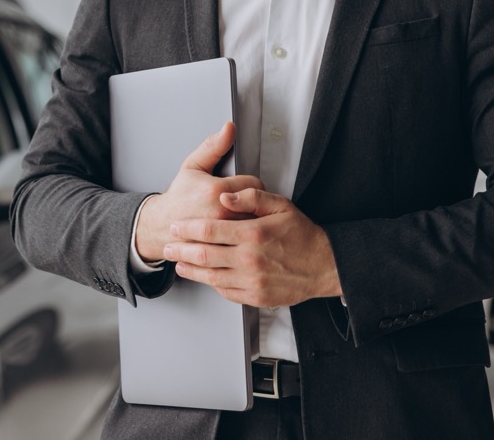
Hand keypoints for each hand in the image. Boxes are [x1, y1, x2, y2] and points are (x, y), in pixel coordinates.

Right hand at [134, 122, 263, 262]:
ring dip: (253, 221)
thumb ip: (214, 146)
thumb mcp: (193, 166)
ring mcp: (223, 235)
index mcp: (216, 191)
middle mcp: (222, 214)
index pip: (255, 184)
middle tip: (243, 202)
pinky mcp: (223, 249)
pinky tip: (237, 233)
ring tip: (240, 216)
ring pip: (256, 225)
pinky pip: (246, 241)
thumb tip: (229, 128)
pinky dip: (246, 238)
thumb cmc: (179, 198)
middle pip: (259, 206)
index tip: (244, 187)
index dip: (251, 184)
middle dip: (254, 203)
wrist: (162, 226)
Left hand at [162, 187, 341, 306]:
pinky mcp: (255, 297)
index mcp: (253, 234)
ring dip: (190, 269)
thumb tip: (226, 195)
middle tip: (168, 246)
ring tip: (178, 263)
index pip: (210, 230)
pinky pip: (225, 291)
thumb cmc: (303, 235)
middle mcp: (250, 260)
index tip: (176, 226)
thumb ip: (252, 197)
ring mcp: (252, 281)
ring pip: (211, 276)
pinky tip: (205, 276)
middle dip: (181, 249)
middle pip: (204, 254)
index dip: (188, 228)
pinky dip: (211, 283)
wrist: (324, 266)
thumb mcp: (281, 206)